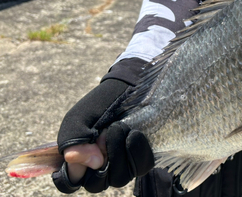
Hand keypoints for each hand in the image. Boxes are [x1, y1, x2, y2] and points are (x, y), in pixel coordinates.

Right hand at [52, 78, 154, 192]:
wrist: (128, 89)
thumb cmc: (100, 105)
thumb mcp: (79, 118)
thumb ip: (74, 139)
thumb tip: (88, 162)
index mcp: (78, 160)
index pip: (70, 182)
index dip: (74, 172)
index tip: (83, 152)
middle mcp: (99, 168)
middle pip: (96, 183)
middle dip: (102, 156)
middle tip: (105, 132)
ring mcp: (121, 166)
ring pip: (119, 178)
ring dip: (118, 150)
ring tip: (119, 127)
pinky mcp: (140, 160)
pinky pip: (140, 167)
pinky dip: (137, 151)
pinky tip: (135, 134)